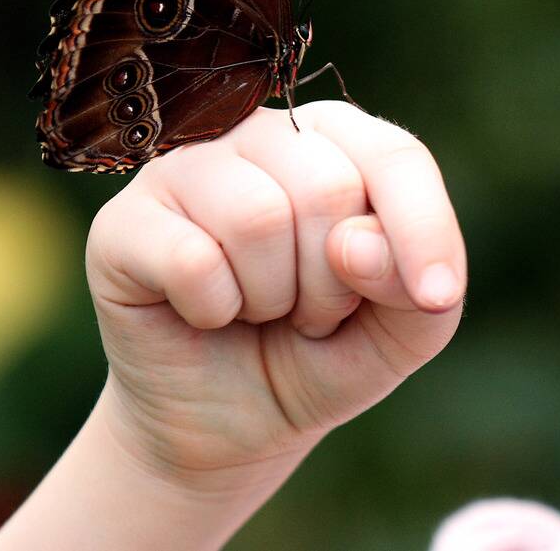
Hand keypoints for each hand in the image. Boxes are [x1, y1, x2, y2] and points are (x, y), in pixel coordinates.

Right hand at [84, 101, 465, 493]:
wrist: (234, 423)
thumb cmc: (325, 353)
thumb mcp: (404, 330)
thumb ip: (414, 285)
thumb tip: (355, 241)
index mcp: (338, 141)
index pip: (396, 156)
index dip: (423, 230)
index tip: (435, 295)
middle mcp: (261, 136)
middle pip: (327, 187)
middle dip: (334, 283)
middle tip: (311, 310)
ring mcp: (186, 170)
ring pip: (259, 216)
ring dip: (276, 297)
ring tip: (263, 309)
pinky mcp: (124, 222)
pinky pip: (193, 260)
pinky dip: (215, 311)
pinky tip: (207, 314)